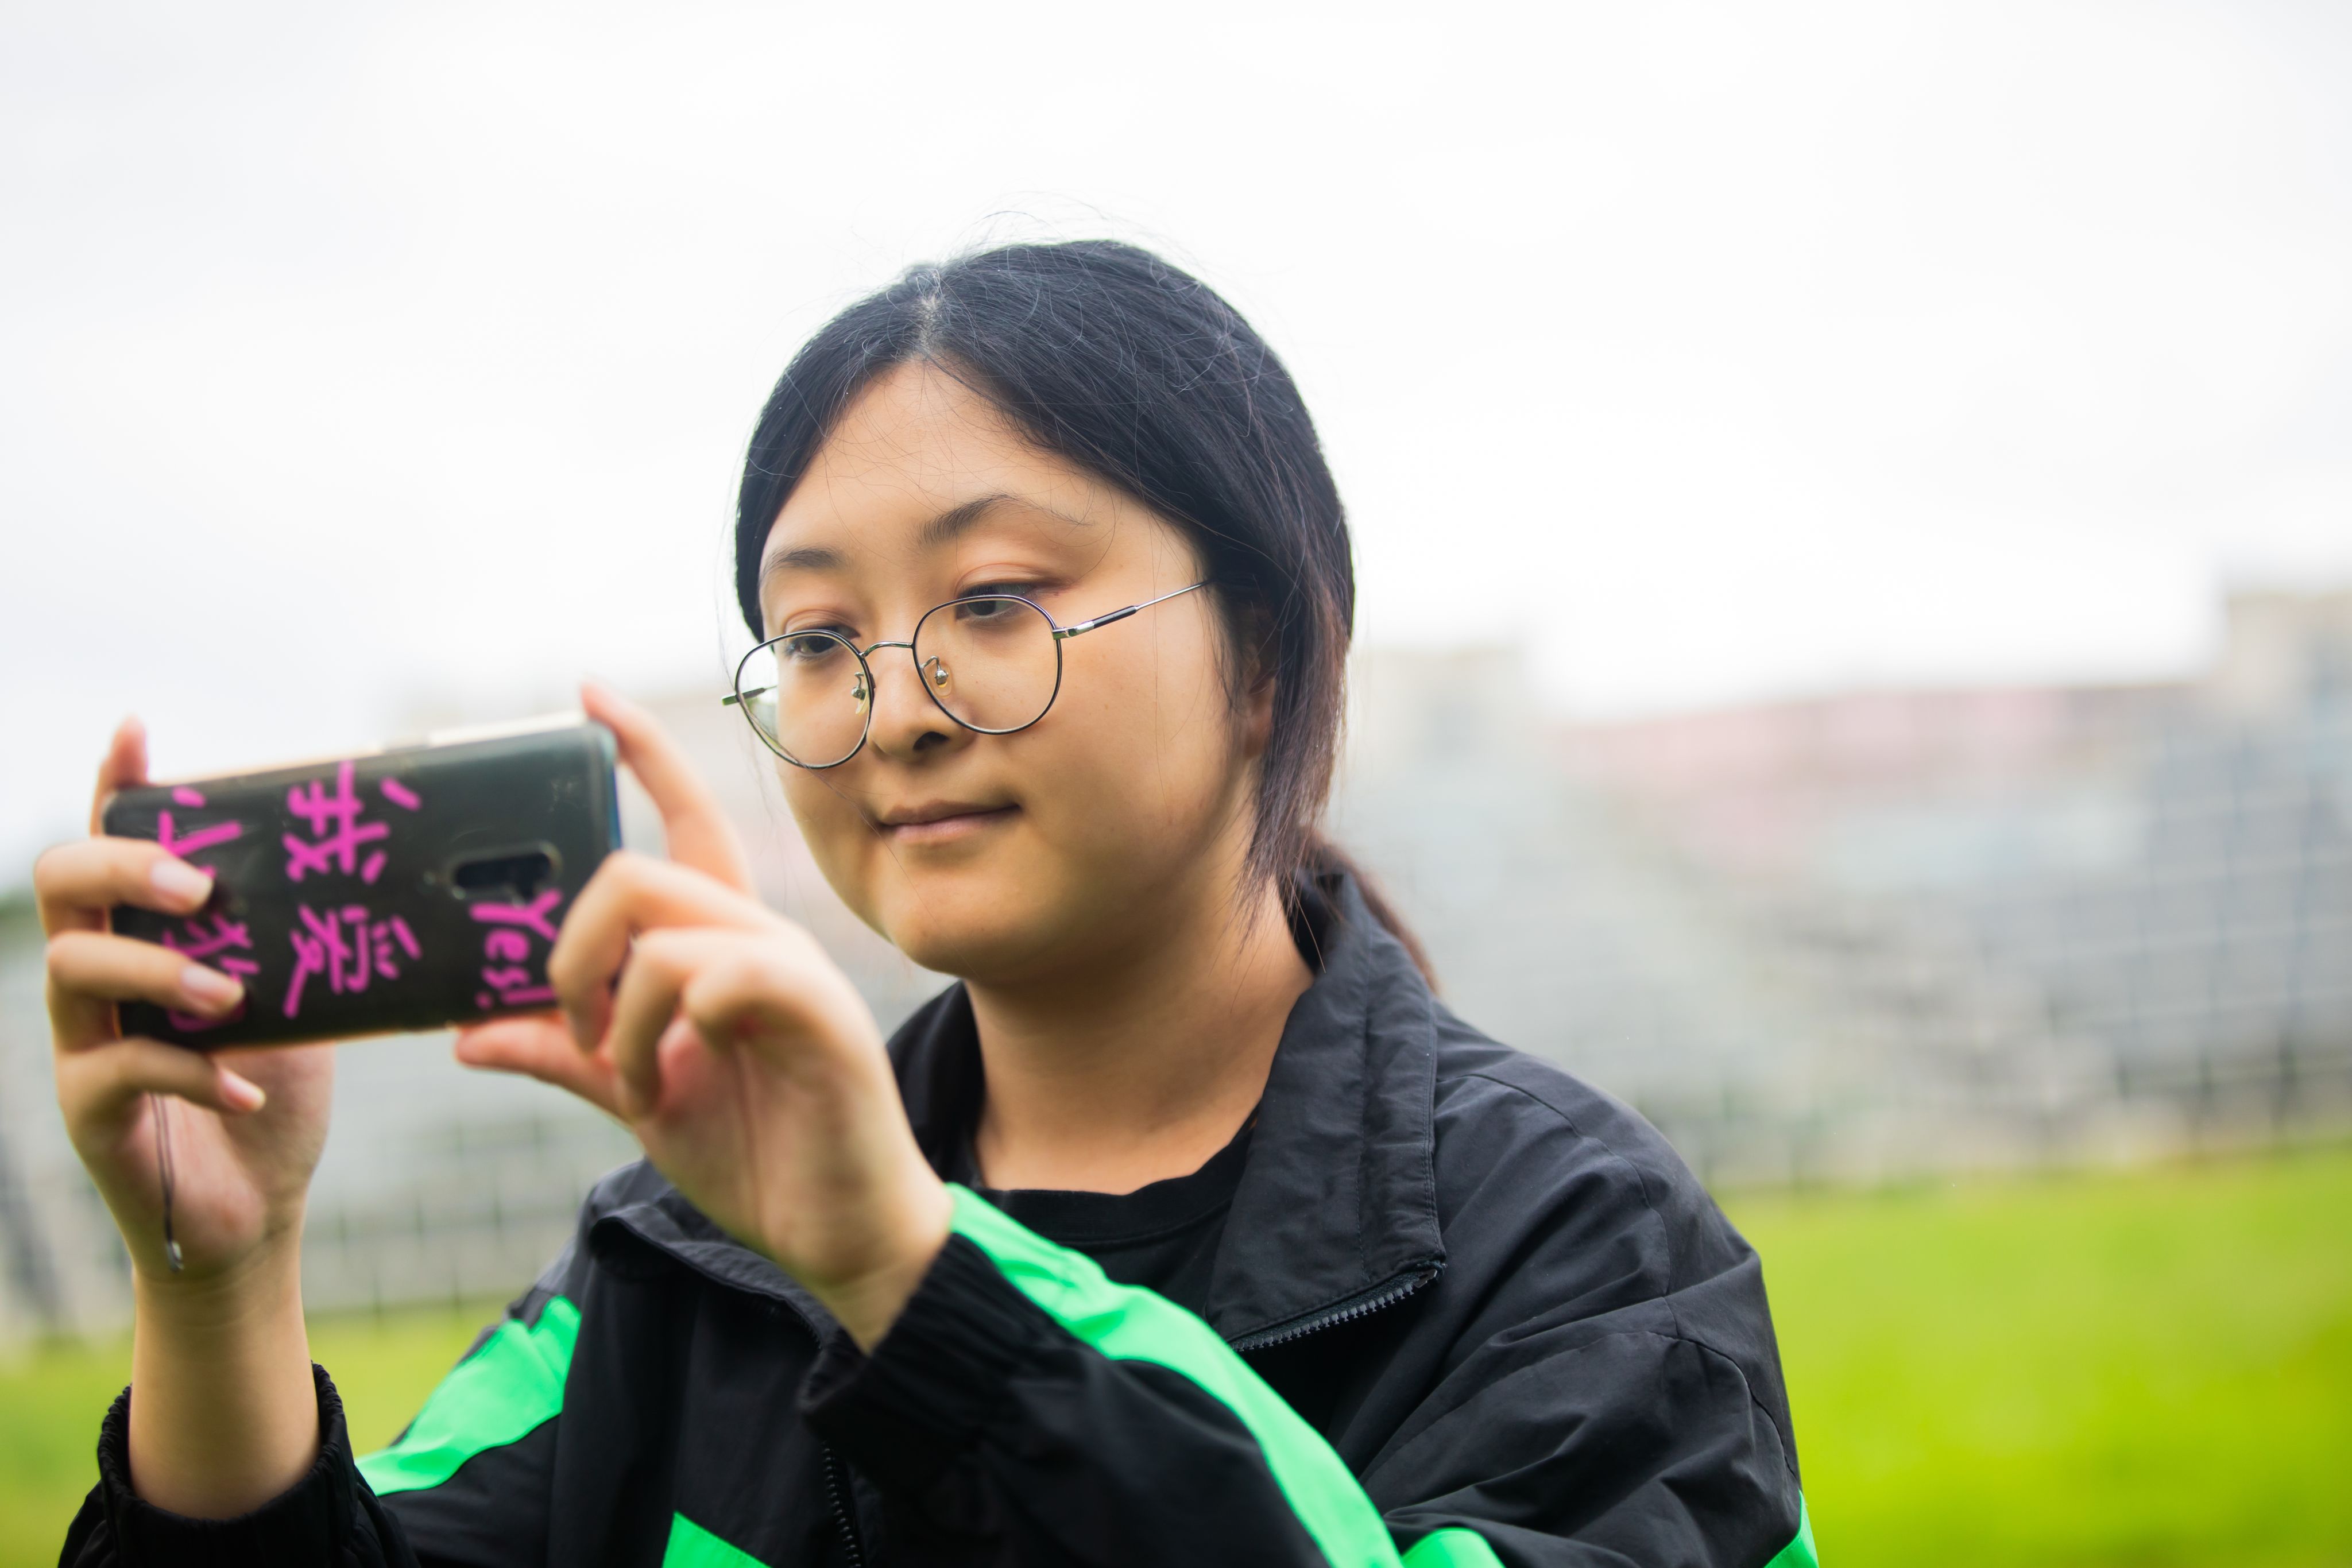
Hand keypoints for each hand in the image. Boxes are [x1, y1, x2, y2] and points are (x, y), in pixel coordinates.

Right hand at [40, 719, 332, 1287]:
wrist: (257, 1207)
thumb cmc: (273, 1090)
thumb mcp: (302, 998)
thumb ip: (304, 942)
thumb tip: (375, 875)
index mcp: (146, 935)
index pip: (114, 842)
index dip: (117, 785)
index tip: (136, 731)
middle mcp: (98, 980)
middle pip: (62, 887)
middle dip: (123, 867)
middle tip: (199, 883)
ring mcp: (82, 1044)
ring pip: (73, 970)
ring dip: (156, 970)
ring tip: (229, 991)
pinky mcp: (91, 1112)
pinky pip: (117, 1073)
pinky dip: (191, 1074)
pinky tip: (245, 1090)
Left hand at [456, 684, 949, 1346]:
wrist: (840, 1234)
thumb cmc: (756, 1155)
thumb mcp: (638, 1098)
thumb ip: (563, 1054)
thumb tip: (465, 1032)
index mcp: (721, 942)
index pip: (681, 821)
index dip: (640, 756)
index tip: (586, 698)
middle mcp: (759, 935)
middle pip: (634, 871)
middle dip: (569, 952)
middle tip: (575, 1029)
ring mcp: (791, 969)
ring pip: (662, 928)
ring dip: (615, 1012)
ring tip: (632, 1081)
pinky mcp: (817, 1012)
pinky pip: (716, 978)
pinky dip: (668, 1032)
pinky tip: (676, 1085)